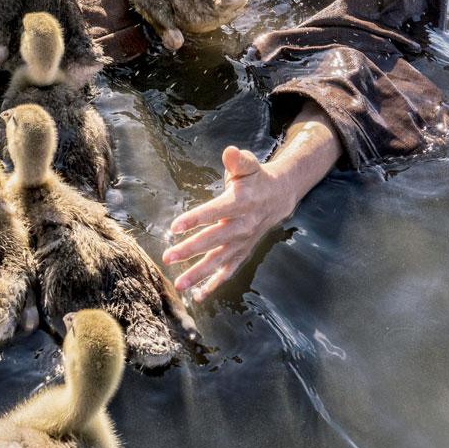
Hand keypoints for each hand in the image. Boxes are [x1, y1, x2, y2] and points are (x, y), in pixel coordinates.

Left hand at [162, 146, 298, 301]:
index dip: (196, 219)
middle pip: (214, 240)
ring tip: (179, 284)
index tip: (174, 226)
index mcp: (241, 202)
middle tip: (168, 257)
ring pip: (220, 261)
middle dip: (191, 250)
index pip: (216, 212)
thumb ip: (237, 160)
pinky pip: (229, 271)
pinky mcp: (243, 252)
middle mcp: (243, 225)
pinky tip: (199, 296)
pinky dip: (215, 284)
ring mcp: (243, 242)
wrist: (280, 197)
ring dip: (199, 274)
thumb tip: (229, 151)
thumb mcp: (248, 165)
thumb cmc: (256, 179)